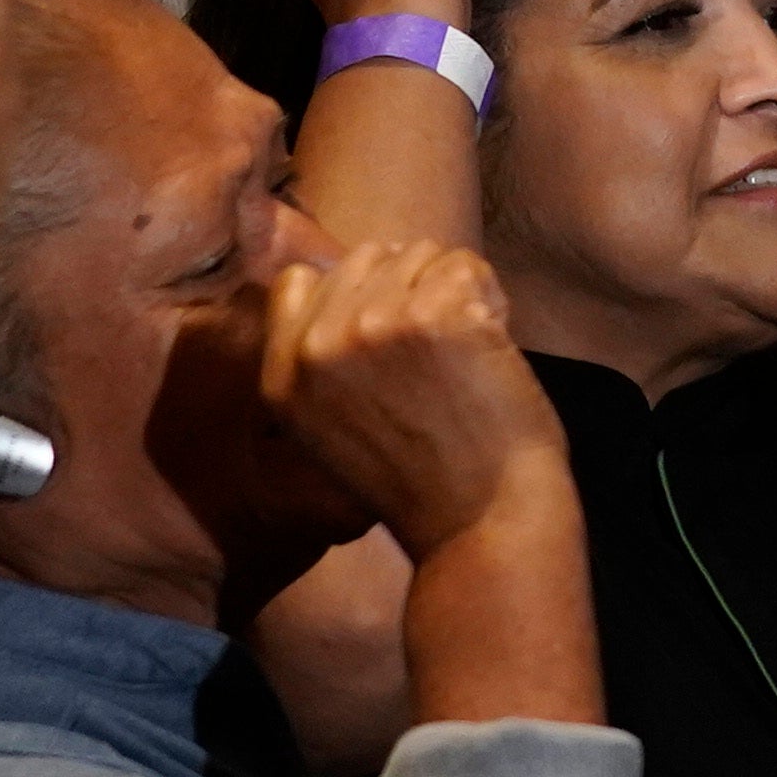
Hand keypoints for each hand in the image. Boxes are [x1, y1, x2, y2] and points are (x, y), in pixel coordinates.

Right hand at [258, 233, 571, 558]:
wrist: (482, 523)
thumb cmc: (425, 480)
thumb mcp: (332, 432)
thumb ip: (322, 361)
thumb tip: (345, 279)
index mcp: (283, 377)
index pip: (298, 280)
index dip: (354, 289)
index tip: (393, 327)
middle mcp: (317, 347)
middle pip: (368, 257)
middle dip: (413, 286)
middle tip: (443, 348)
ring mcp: (373, 327)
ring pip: (423, 254)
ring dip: (457, 291)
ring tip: (468, 354)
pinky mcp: (434, 318)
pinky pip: (468, 266)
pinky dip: (491, 298)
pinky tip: (493, 349)